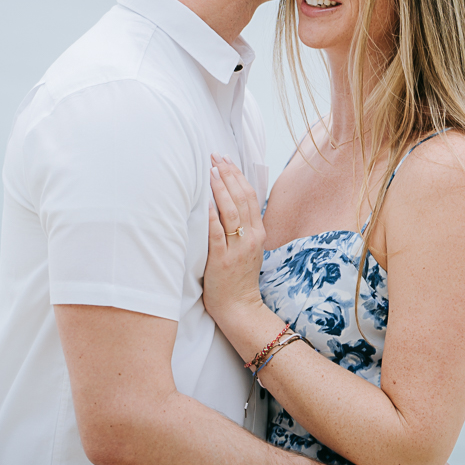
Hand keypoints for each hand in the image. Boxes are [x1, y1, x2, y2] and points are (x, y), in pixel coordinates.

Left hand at [204, 154, 265, 326]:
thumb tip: (230, 200)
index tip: (226, 160)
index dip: (238, 175)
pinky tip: (206, 203)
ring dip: (220, 189)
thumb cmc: (239, 277)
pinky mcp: (222, 261)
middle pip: (241, 199)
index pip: (250, 196)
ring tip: (210, 171)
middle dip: (228, 175)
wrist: (240, 307)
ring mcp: (237, 249)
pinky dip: (212, 217)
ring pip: (231, 212)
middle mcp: (251, 237)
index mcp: (258, 232)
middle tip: (215, 157)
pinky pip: (217, 235)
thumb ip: (244, 226)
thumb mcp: (249, 248)